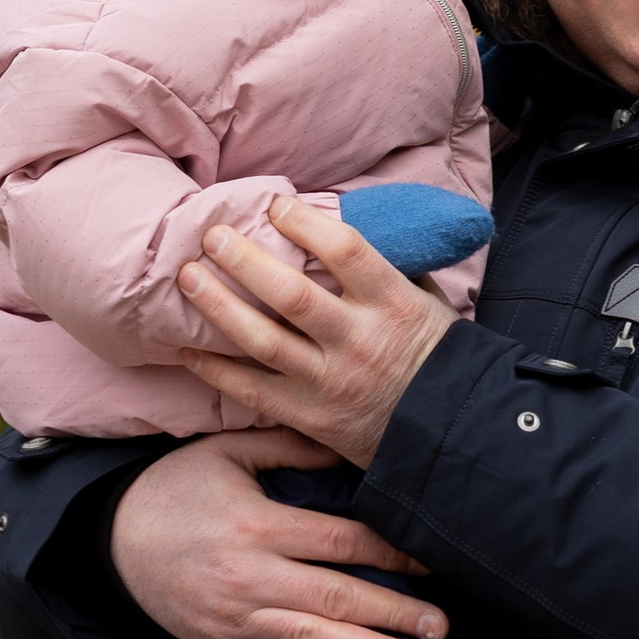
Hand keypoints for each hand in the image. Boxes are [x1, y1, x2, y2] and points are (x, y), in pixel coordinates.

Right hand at [108, 429, 446, 638]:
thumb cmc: (176, 488)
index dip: (390, 553)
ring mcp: (235, 616)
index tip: (431, 561)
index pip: (339, 542)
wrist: (111, 539)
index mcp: (258, 524)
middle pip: (334, 599)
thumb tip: (347, 447)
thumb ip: (288, 448)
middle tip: (441, 627)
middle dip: (393, 615)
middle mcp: (250, 575)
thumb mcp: (225, 452)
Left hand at [175, 194, 453, 468]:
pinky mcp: (309, 416)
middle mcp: (358, 340)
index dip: (305, 223)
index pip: (344, 251)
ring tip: (188, 277)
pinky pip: (253, 390)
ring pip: (263, 340)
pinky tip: (187, 348)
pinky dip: (216, 370)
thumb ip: (390, 265)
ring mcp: (330, 381)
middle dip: (244, 261)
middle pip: (291, 295)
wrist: (450, 432)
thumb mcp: (427, 300)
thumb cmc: (434, 355)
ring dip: (219, 306)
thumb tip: (344, 221)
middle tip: (212, 237)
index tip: (275, 206)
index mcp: (392, 303)